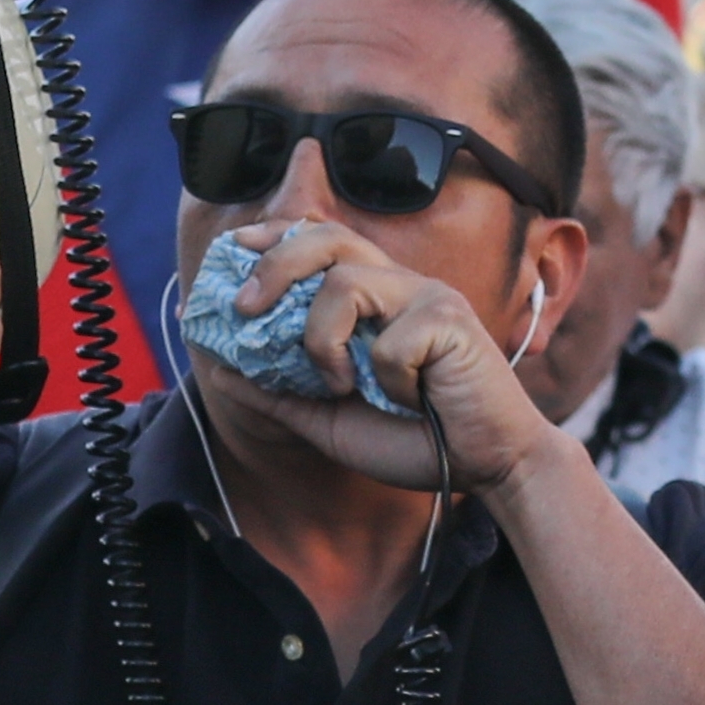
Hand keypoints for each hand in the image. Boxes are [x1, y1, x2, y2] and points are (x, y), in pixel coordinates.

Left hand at [203, 218, 568, 491]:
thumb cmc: (417, 440)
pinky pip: (389, 340)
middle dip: (275, 263)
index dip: (274, 238)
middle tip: (243, 307)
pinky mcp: (451, 320)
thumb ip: (278, 394)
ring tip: (341, 385)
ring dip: (323, 340)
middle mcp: (399, 285)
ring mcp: (426, 297)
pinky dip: (388, 380)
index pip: (319, 241)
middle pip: (326, 236)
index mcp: (373, 299)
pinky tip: (411, 401)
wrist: (487, 467)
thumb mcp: (329, 420)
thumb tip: (217, 370)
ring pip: (346, 280)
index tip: (233, 250)